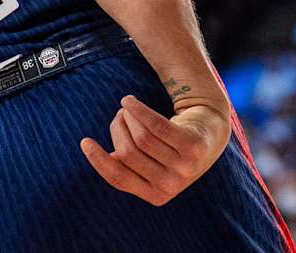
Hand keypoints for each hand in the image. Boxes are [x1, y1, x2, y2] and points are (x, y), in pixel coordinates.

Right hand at [80, 94, 230, 204]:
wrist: (210, 130)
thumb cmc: (171, 147)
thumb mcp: (152, 163)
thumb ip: (130, 165)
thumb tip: (109, 157)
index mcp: (156, 196)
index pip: (119, 178)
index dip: (99, 160)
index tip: (85, 141)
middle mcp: (172, 186)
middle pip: (128, 153)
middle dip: (117, 130)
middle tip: (119, 116)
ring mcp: (185, 167)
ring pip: (141, 137)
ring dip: (128, 117)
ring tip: (126, 107)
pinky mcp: (194, 146)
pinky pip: (157, 125)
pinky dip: (137, 110)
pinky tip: (128, 100)